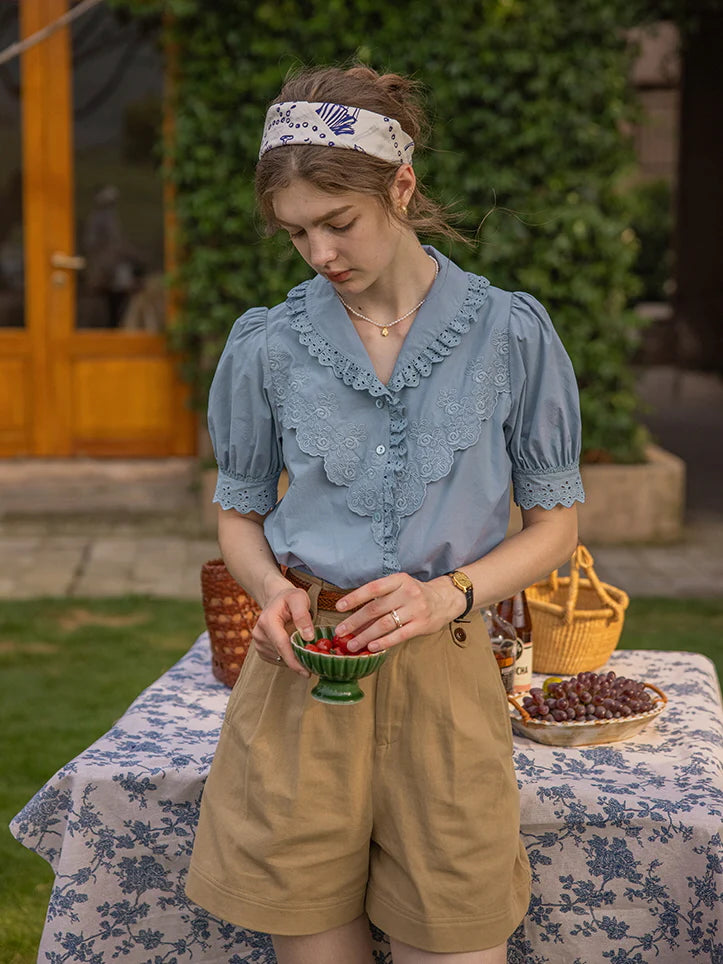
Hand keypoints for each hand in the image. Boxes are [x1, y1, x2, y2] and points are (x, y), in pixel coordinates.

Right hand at [251, 584, 314, 676]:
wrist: (276, 598)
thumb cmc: (290, 597)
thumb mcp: (299, 598)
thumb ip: (303, 616)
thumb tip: (308, 637)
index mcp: (267, 621)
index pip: (281, 645)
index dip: (294, 661)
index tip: (307, 672)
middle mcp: (259, 633)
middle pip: (281, 654)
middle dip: (298, 662)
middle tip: (316, 665)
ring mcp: (258, 642)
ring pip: (280, 658)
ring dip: (294, 659)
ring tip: (308, 653)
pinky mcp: (261, 649)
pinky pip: (277, 659)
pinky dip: (289, 658)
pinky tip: (297, 650)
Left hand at [333, 572, 465, 652]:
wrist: (445, 599)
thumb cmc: (415, 594)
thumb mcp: (400, 587)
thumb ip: (381, 598)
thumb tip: (354, 616)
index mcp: (399, 580)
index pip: (373, 588)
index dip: (355, 597)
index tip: (339, 607)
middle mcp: (407, 592)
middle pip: (376, 608)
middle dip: (355, 621)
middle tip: (340, 631)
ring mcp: (416, 609)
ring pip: (385, 624)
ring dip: (365, 636)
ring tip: (352, 644)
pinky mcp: (422, 624)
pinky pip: (399, 635)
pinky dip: (383, 642)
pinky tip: (372, 647)